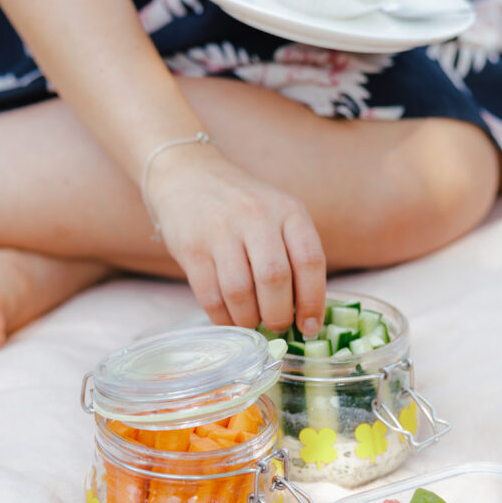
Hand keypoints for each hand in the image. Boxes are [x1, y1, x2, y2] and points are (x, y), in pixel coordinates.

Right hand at [146, 145, 326, 335]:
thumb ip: (294, 255)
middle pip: (275, 279)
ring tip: (251, 321)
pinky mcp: (192, 248)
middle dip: (277, 315)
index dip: (313, 301)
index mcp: (289, 211)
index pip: (310, 261)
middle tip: (275, 324)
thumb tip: (306, 314)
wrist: (188, 176)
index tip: (309, 326)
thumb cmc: (243, 208)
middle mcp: (257, 216)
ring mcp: (221, 230)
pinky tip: (229, 318)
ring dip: (248, 319)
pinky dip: (222, 317)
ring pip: (240, 292)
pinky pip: (210, 296)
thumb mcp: (278, 216)